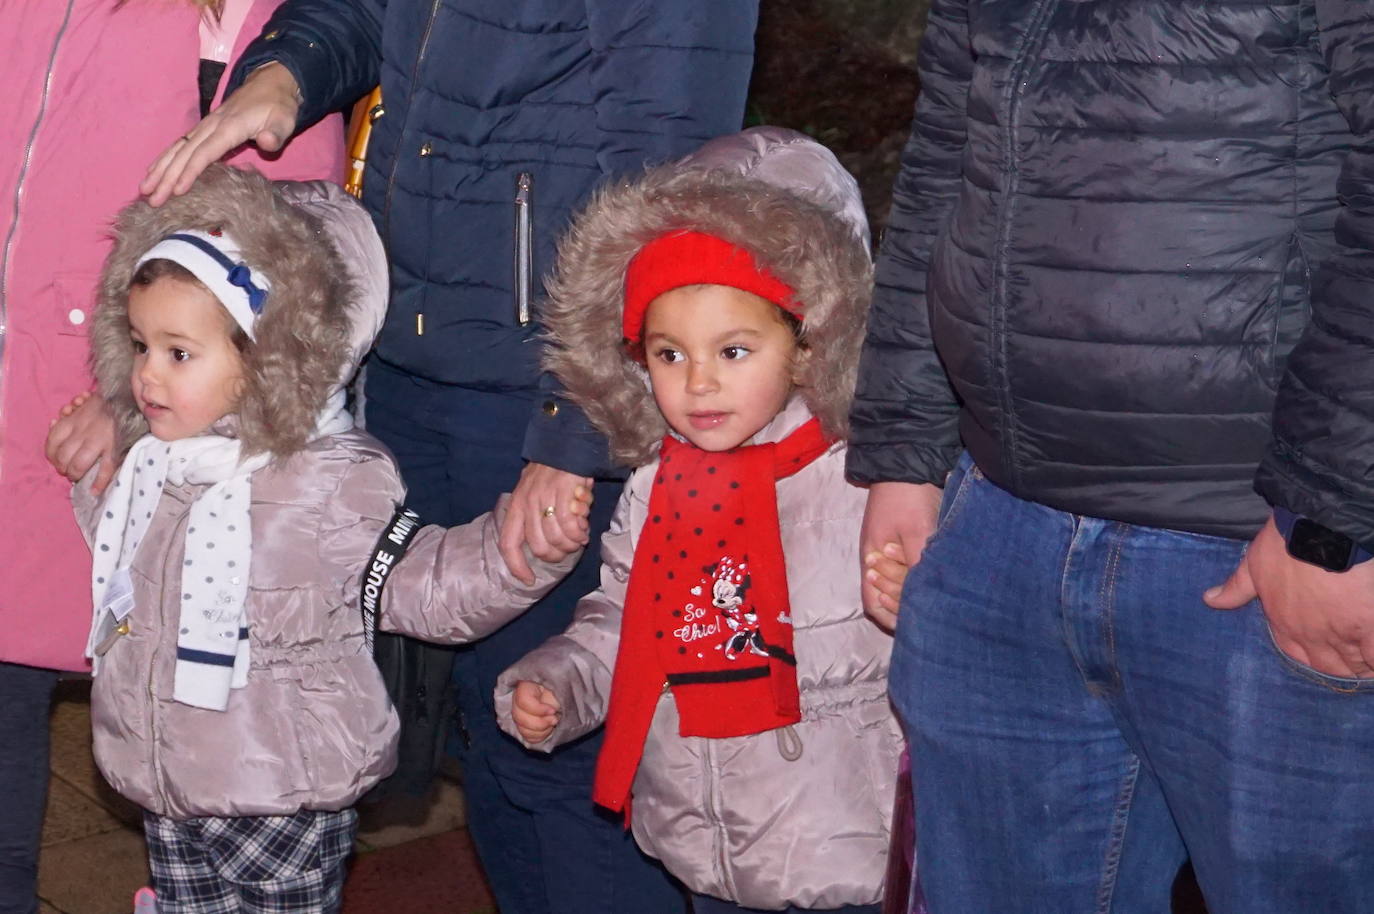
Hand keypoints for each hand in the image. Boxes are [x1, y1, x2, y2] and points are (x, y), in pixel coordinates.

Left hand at [46, 391, 116, 493]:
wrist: (130, 400)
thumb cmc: (106, 402)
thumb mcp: (82, 402)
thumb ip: (68, 413)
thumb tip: (55, 421)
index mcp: (72, 421)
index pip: (52, 442)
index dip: (52, 455)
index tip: (57, 460)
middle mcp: (82, 433)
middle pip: (63, 457)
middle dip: (62, 468)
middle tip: (67, 471)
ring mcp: (99, 442)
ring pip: (79, 464)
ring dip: (75, 475)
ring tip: (77, 478)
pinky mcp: (115, 449)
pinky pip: (105, 469)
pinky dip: (99, 483)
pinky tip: (95, 491)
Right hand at [141, 62, 300, 205]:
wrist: (271, 84)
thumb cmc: (278, 106)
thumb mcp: (284, 119)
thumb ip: (276, 133)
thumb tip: (267, 142)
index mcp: (229, 127)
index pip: (205, 152)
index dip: (190, 172)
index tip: (177, 191)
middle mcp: (211, 126)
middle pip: (185, 153)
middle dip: (166, 177)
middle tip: (152, 199)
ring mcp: (205, 126)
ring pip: (177, 149)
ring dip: (159, 169)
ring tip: (144, 188)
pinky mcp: (204, 129)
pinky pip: (180, 144)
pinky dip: (165, 159)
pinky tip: (154, 171)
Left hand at [499, 462, 592, 585]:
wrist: (568, 443)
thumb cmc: (554, 470)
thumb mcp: (533, 491)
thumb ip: (534, 515)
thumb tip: (545, 545)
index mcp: (516, 505)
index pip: (508, 543)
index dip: (516, 566)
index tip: (528, 580)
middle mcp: (526, 503)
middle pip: (538, 546)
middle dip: (555, 555)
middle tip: (568, 551)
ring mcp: (544, 498)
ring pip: (555, 538)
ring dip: (570, 544)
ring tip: (579, 538)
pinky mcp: (563, 494)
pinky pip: (570, 526)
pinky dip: (578, 533)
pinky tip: (584, 530)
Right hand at [512, 680, 560, 743]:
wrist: (563, 699)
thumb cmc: (560, 690)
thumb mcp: (558, 687)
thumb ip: (552, 696)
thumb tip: (551, 707)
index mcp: (525, 687)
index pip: (522, 700)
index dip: (538, 709)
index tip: (553, 711)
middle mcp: (518, 701)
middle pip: (519, 718)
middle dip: (540, 723)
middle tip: (555, 719)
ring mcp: (519, 715)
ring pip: (523, 729)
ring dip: (542, 730)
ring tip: (553, 723)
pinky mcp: (524, 727)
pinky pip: (528, 737)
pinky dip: (541, 736)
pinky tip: (549, 728)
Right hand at [859, 481, 942, 629]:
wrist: (910, 459)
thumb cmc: (909, 496)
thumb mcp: (916, 533)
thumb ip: (917, 567)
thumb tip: (923, 599)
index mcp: (872, 559)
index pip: (874, 603)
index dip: (892, 618)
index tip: (915, 621)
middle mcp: (878, 558)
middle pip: (885, 597)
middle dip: (905, 607)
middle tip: (932, 609)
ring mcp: (890, 548)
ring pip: (900, 583)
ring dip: (915, 591)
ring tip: (939, 594)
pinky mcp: (905, 539)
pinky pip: (911, 568)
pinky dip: (922, 576)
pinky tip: (939, 576)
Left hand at [1205, 518, 1373, 677]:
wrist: (1319, 529)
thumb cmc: (1284, 542)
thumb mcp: (1253, 564)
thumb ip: (1236, 588)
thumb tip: (1210, 600)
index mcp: (1284, 623)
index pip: (1296, 653)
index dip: (1312, 653)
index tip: (1326, 650)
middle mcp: (1312, 635)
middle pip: (1330, 666)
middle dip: (1342, 665)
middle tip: (1354, 656)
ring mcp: (1343, 633)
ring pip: (1355, 666)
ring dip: (1362, 664)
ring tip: (1366, 657)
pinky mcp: (1371, 627)